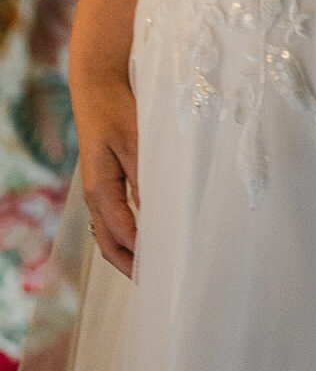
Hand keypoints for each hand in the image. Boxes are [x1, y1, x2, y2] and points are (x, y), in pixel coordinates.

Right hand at [72, 71, 138, 277]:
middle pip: (110, 244)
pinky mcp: (106, 183)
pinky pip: (113, 220)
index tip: (165, 269)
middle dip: (131, 266)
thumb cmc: (119, 110)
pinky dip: (126, 236)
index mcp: (101, 190)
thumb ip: (146, 178)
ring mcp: (98, 191)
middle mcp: (96, 196)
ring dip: (128, 254)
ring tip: (153, 270)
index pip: (123, 234)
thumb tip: (157, 213)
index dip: (143, 254)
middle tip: (158, 284)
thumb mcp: (138, 142)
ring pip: (109, 235)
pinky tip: (146, 238)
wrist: (98, 86)